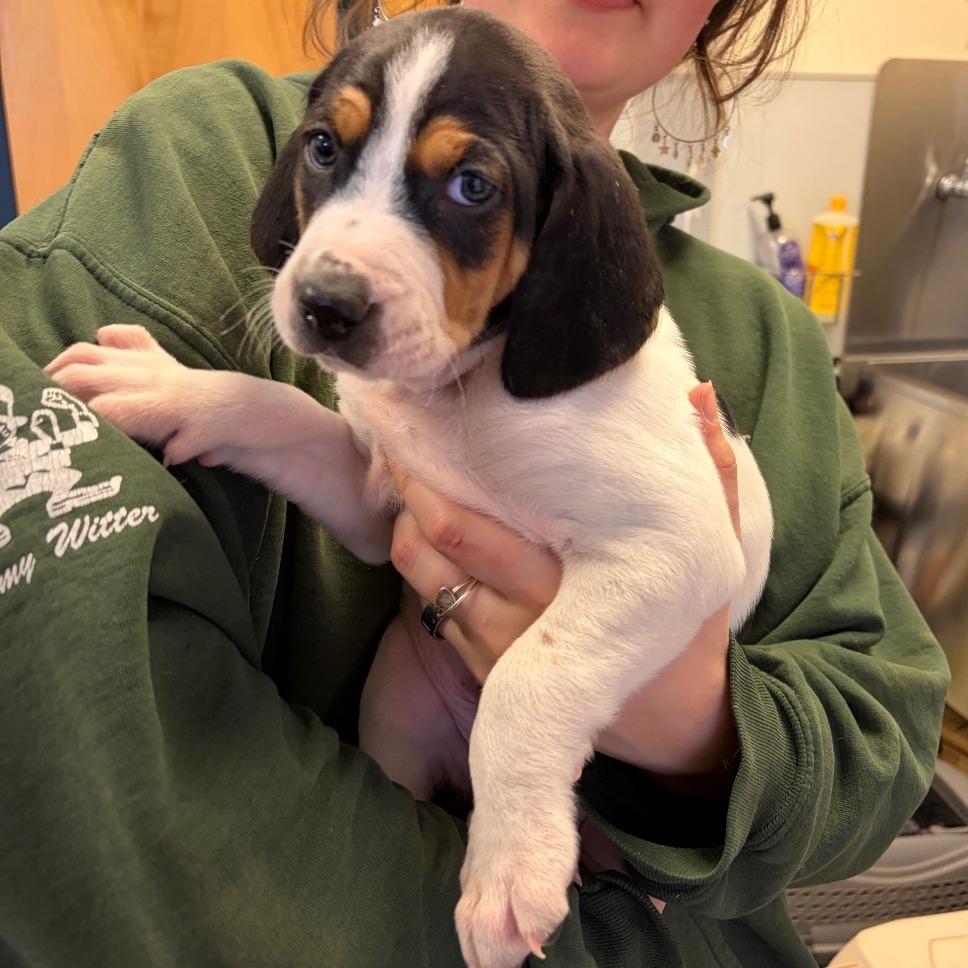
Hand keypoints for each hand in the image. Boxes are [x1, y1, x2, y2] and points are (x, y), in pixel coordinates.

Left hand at [389, 381, 739, 784]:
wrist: (672, 724)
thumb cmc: (687, 633)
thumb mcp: (710, 556)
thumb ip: (713, 477)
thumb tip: (700, 395)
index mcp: (567, 585)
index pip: (467, 531)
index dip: (428, 485)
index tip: (421, 438)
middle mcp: (519, 621)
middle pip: (436, 551)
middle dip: (409, 496)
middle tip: (402, 452)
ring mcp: (495, 654)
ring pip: (424, 581)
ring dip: (406, 531)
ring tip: (407, 489)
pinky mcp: (483, 674)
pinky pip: (433, 613)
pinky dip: (422, 570)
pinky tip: (425, 537)